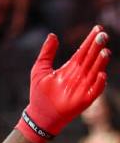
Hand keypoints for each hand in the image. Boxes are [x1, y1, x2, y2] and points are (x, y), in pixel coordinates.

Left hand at [17, 25, 110, 142]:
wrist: (38, 114)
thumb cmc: (39, 93)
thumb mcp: (40, 69)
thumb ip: (47, 53)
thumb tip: (52, 35)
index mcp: (71, 67)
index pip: (83, 51)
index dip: (90, 40)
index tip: (97, 28)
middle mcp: (80, 75)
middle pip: (91, 58)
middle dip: (97, 47)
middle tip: (102, 35)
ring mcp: (84, 87)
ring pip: (95, 71)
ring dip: (101, 62)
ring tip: (104, 51)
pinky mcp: (85, 99)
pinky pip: (95, 90)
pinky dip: (99, 83)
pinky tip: (101, 74)